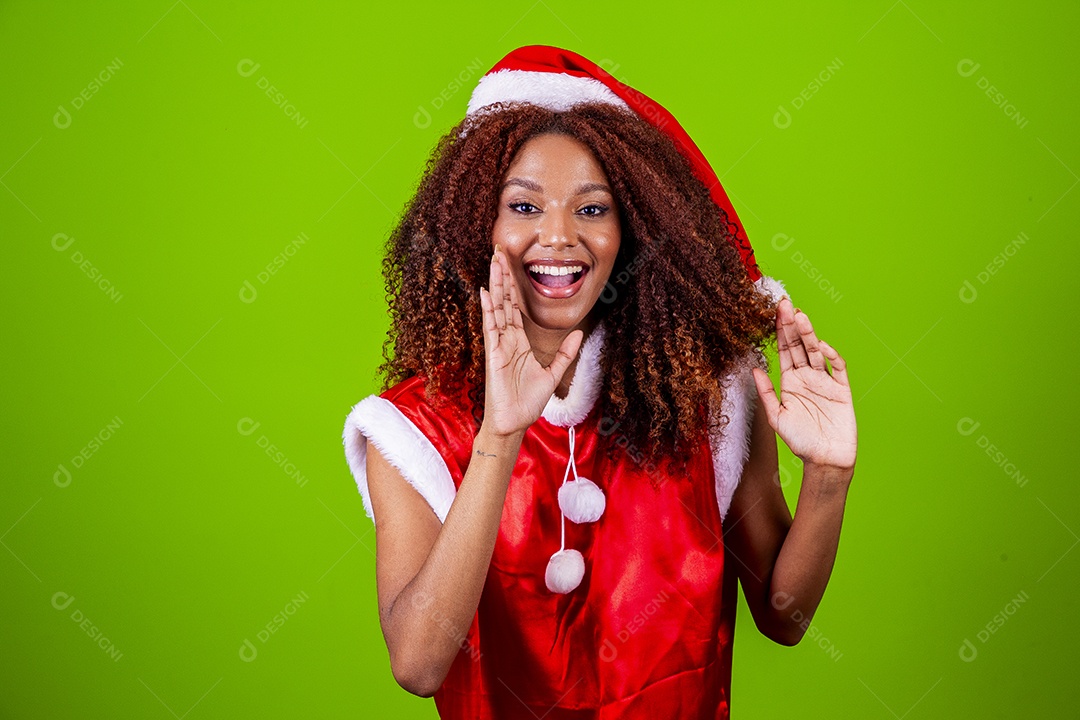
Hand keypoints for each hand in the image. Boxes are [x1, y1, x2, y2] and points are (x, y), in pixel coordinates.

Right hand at [479, 246, 582, 437]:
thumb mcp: (553, 374)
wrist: (514, 423)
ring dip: (495, 284)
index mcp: (519, 341)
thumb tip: (578, 333)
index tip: (510, 264)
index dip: (513, 285)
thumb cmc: (527, 402)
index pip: (515, 306)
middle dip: (502, 276)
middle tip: (498, 250)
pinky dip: (488, 310)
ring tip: (493, 261)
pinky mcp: (494, 355)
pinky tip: (486, 292)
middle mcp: (507, 339)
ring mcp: (499, 345)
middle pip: (504, 300)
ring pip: (497, 308)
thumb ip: (565, 354)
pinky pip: (491, 328)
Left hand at [751, 297, 856, 470]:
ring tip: (800, 316)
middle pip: (799, 346)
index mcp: (790, 381)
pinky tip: (820, 345)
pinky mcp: (842, 389)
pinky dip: (831, 355)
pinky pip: (838, 368)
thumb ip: (765, 393)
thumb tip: (754, 369)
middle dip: (792, 325)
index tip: (773, 312)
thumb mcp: (776, 417)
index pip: (784, 350)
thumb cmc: (800, 441)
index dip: (779, 331)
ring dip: (809, 334)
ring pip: (816, 352)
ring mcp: (825, 381)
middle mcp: (807, 377)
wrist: (825, 460)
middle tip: (784, 304)